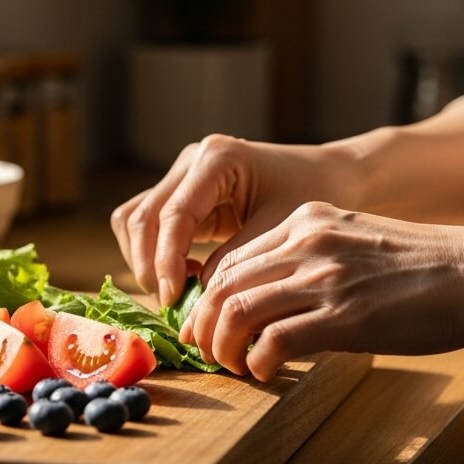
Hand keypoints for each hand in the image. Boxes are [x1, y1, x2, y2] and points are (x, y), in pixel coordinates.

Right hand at [110, 135, 364, 306]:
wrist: (329, 174)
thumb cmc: (314, 194)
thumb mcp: (278, 229)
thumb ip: (235, 260)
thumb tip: (196, 298)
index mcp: (217, 159)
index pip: (174, 215)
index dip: (166, 260)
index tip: (172, 299)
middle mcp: (191, 161)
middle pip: (140, 216)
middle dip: (148, 264)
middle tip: (171, 304)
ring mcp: (182, 176)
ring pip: (133, 220)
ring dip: (144, 259)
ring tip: (178, 290)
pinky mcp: (182, 195)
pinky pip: (148, 225)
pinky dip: (153, 254)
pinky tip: (184, 275)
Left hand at [182, 201, 463, 379]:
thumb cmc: (428, 267)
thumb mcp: (358, 242)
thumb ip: (316, 259)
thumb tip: (279, 302)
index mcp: (308, 220)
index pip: (234, 259)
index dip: (209, 298)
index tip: (206, 324)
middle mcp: (307, 241)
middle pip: (224, 284)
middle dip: (204, 324)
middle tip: (205, 351)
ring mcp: (323, 277)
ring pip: (238, 311)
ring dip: (223, 346)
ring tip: (231, 366)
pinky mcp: (342, 315)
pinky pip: (273, 340)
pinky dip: (258, 362)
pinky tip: (265, 373)